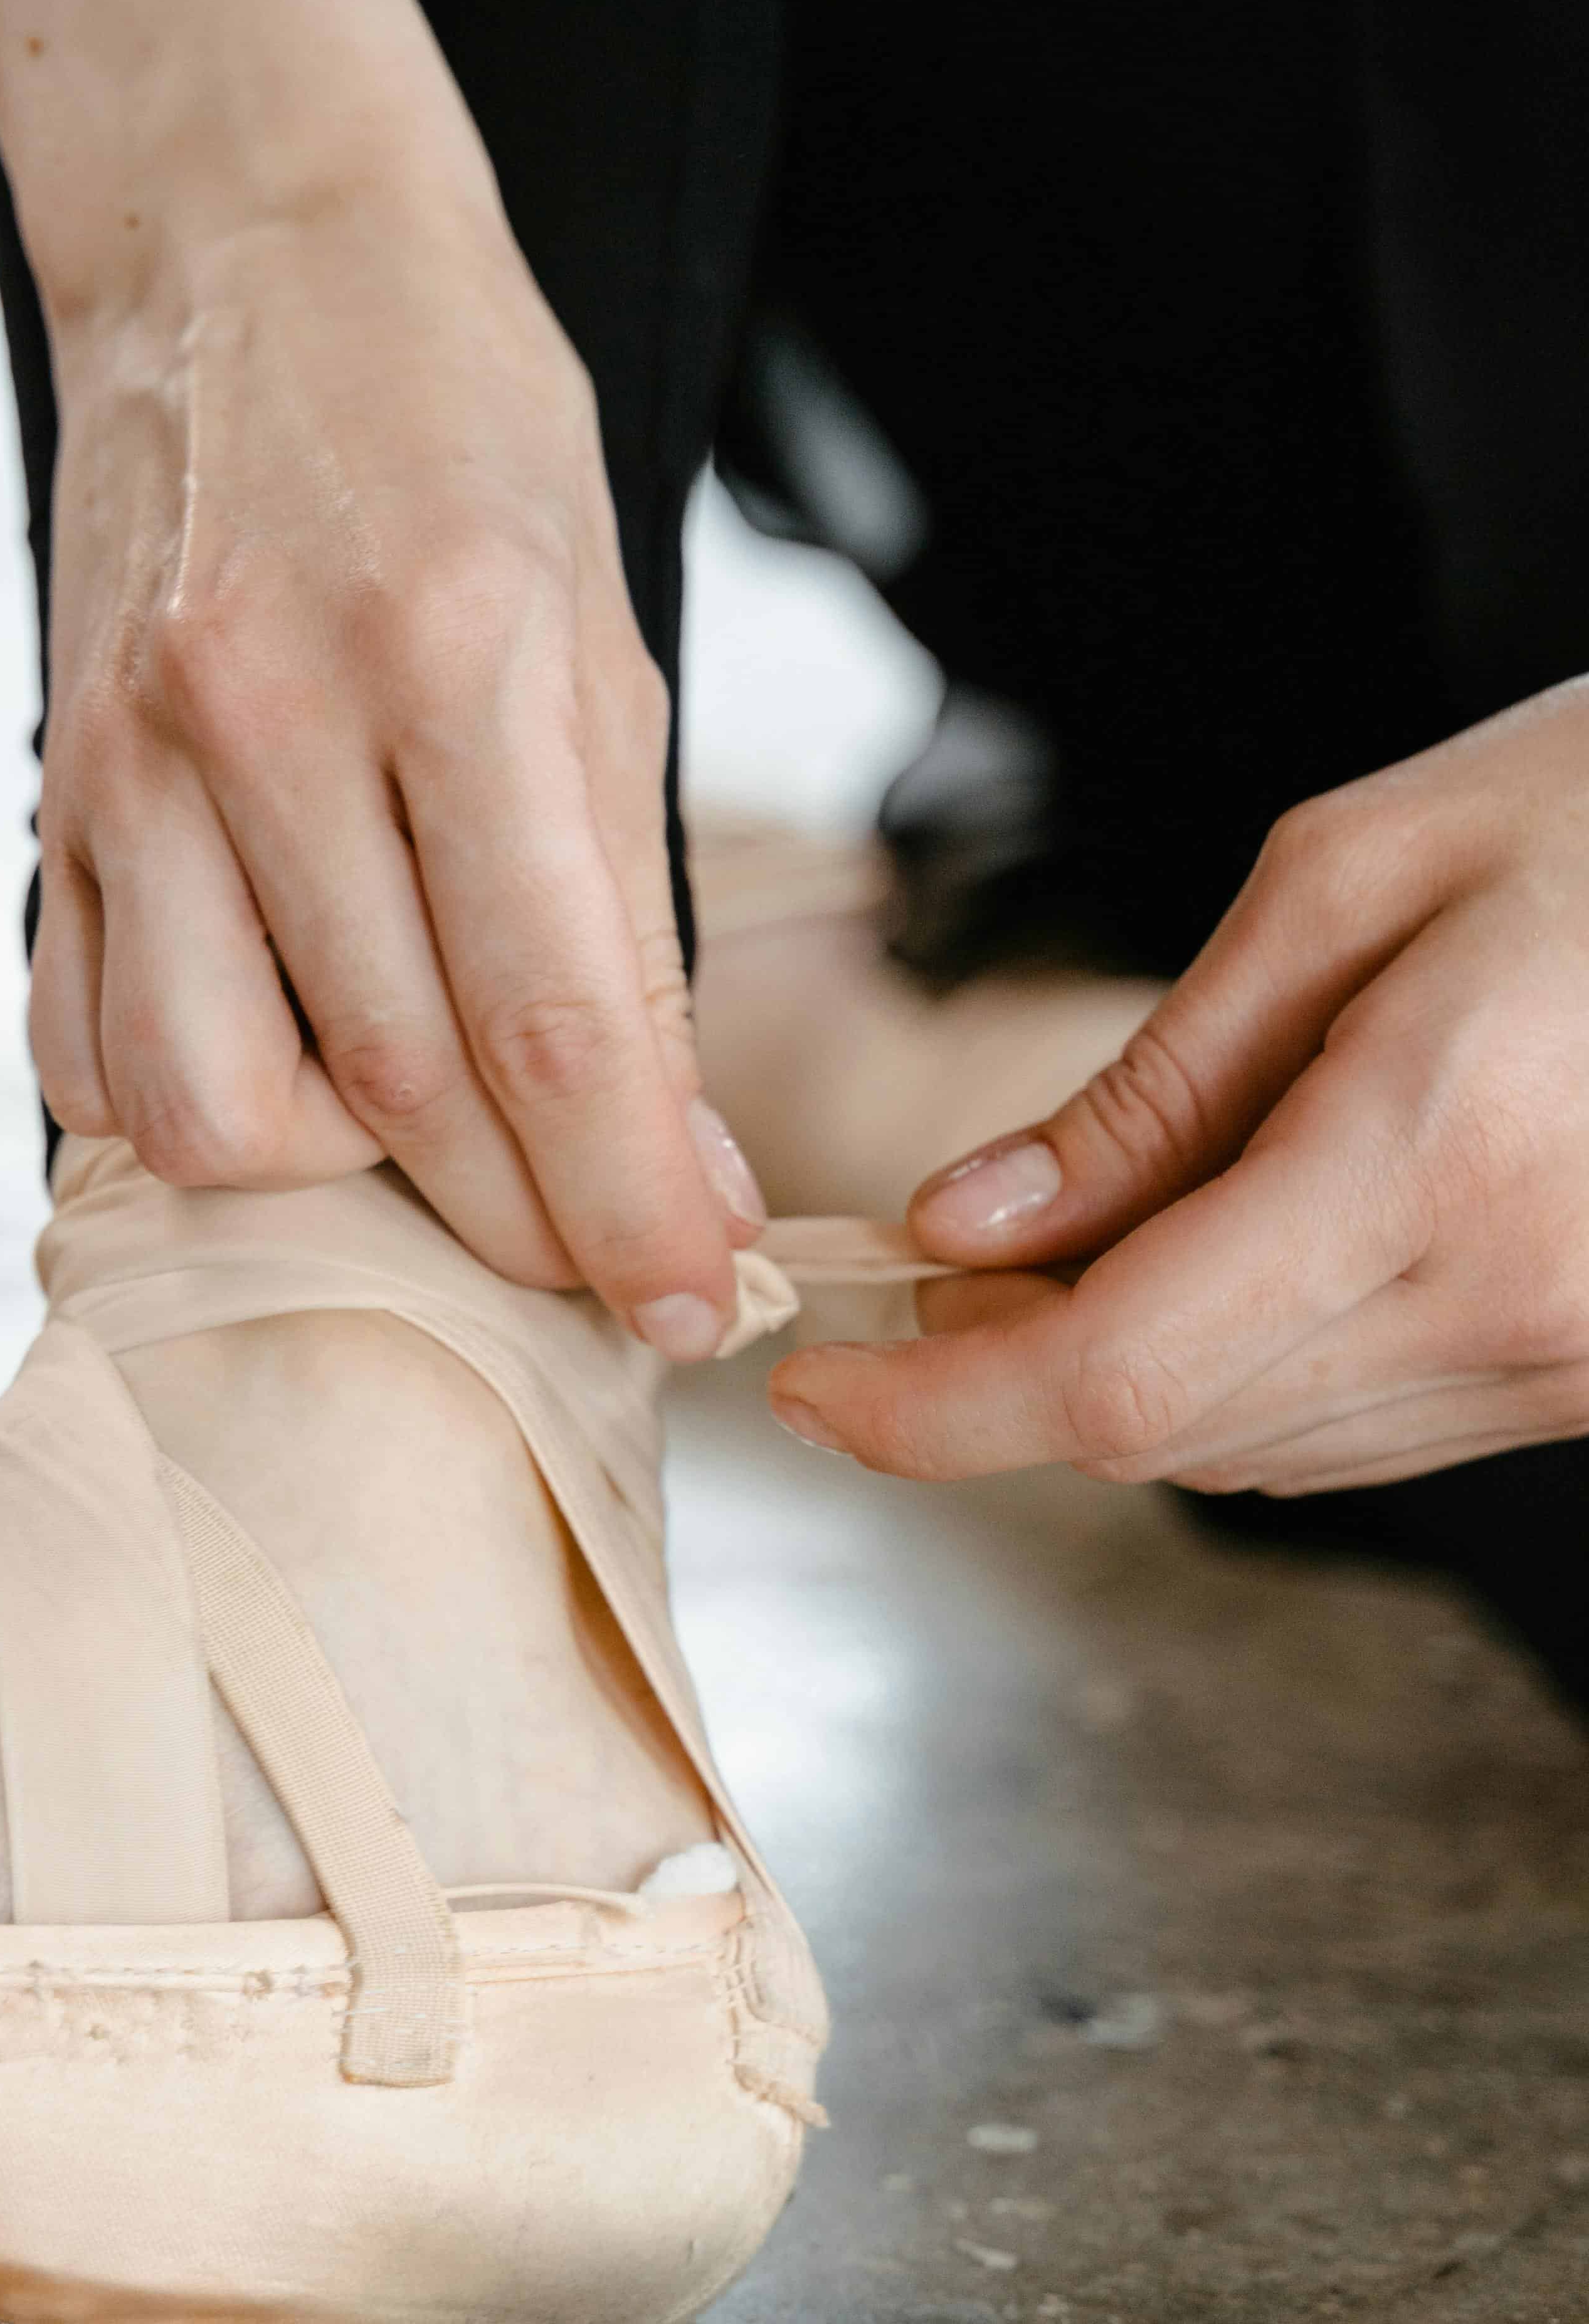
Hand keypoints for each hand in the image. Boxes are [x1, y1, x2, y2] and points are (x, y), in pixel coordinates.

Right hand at [28, 159, 757, 1349]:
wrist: (240, 239)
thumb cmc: (459, 428)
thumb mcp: (600, 638)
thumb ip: (625, 909)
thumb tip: (679, 1160)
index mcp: (455, 659)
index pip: (552, 1022)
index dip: (631, 1202)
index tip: (693, 1308)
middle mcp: (272, 717)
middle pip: (397, 1090)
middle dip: (521, 1225)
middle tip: (597, 1263)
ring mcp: (134, 761)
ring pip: (213, 1109)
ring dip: (338, 1181)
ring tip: (416, 1130)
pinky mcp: (49, 793)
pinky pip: (87, 1052)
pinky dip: (184, 1110)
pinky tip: (273, 1058)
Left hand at [769, 680, 1588, 1491]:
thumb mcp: (1354, 876)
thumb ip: (1150, 1086)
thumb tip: (962, 1226)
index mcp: (1433, 1156)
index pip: (1115, 1375)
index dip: (934, 1410)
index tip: (811, 1386)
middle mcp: (1510, 1298)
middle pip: (1166, 1432)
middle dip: (1002, 1374)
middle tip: (936, 1256)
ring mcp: (1570, 1361)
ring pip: (1254, 1447)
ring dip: (1120, 1374)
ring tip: (1078, 1231)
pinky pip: (1360, 1426)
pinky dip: (1239, 1369)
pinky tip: (1219, 1251)